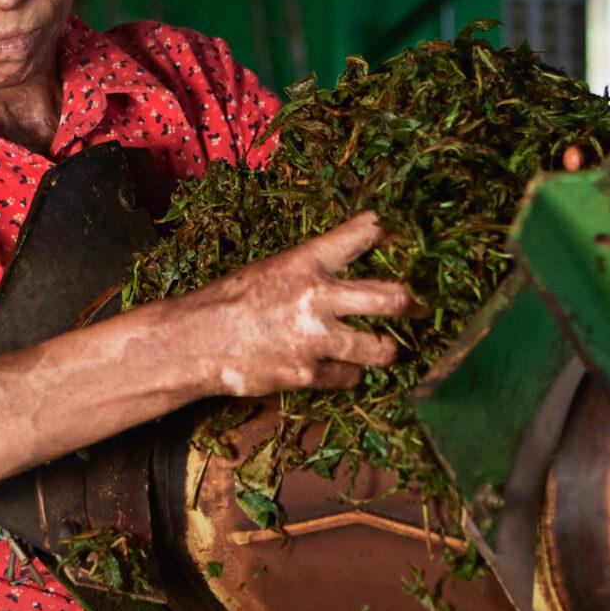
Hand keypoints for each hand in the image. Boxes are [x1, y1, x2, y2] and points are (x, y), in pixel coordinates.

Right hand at [170, 212, 411, 396]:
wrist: (194, 342)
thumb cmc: (229, 301)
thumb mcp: (271, 269)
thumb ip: (310, 269)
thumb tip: (347, 269)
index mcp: (306, 261)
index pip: (363, 234)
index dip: (389, 233)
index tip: (401, 237)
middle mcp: (318, 296)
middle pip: (392, 298)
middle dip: (410, 304)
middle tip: (415, 308)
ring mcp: (315, 340)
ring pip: (381, 349)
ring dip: (385, 349)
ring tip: (383, 348)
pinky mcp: (309, 375)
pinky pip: (349, 377)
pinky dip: (346, 374)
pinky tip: (335, 367)